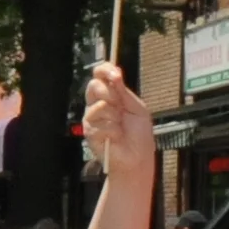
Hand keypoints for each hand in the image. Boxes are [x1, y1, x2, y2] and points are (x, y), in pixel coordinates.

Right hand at [82, 62, 154, 182]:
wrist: (137, 158)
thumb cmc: (139, 135)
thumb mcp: (138, 109)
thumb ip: (125, 93)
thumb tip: (116, 75)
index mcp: (110, 96)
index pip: (100, 76)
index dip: (105, 70)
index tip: (116, 74)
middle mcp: (98, 104)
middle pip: (94, 86)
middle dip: (110, 94)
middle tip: (121, 106)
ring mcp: (92, 118)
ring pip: (98, 105)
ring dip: (114, 116)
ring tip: (120, 127)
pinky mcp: (89, 132)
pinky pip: (99, 124)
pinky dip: (113, 131)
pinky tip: (116, 137)